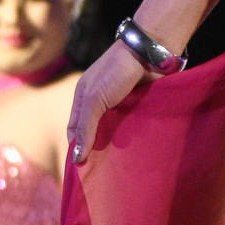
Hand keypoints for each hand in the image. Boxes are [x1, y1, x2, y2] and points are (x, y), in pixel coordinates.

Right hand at [67, 40, 150, 162]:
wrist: (149, 52)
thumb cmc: (116, 72)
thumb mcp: (95, 99)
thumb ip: (86, 127)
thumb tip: (76, 157)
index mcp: (83, 98)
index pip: (75, 129)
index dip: (77, 147)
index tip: (82, 168)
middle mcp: (100, 102)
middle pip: (96, 132)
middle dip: (98, 149)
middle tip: (103, 172)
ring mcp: (120, 104)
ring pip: (115, 131)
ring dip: (117, 144)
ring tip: (121, 165)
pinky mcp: (139, 105)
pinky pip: (133, 126)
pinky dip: (132, 137)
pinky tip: (135, 150)